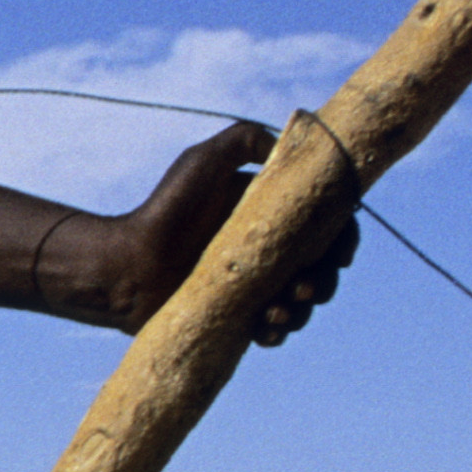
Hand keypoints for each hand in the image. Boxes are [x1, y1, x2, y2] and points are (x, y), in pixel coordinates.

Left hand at [90, 120, 352, 343]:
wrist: (128, 265)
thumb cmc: (165, 209)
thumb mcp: (203, 160)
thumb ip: (245, 140)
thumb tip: (290, 148)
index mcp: (270, 214)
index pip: (327, 224)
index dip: (343, 237)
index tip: (340, 253)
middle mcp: (268, 248)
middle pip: (323, 267)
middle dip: (324, 280)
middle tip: (302, 287)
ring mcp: (256, 284)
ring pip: (303, 301)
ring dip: (302, 310)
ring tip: (277, 312)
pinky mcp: (239, 316)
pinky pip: (275, 330)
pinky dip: (278, 331)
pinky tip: (265, 329)